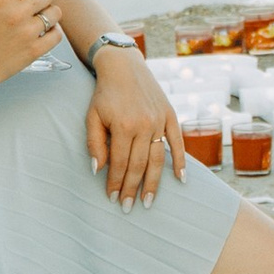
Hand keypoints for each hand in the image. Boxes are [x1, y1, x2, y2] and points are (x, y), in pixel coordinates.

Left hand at [85, 47, 185, 206]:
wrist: (124, 66)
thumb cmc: (104, 94)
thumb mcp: (92, 116)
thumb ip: (95, 143)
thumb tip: (98, 170)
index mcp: (123, 126)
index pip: (120, 163)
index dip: (116, 183)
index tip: (112, 198)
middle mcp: (144, 125)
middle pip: (139, 166)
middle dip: (132, 189)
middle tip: (128, 207)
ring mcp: (160, 121)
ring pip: (158, 159)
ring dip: (153, 183)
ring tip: (148, 201)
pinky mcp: (170, 116)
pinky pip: (178, 142)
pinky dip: (181, 161)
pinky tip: (180, 179)